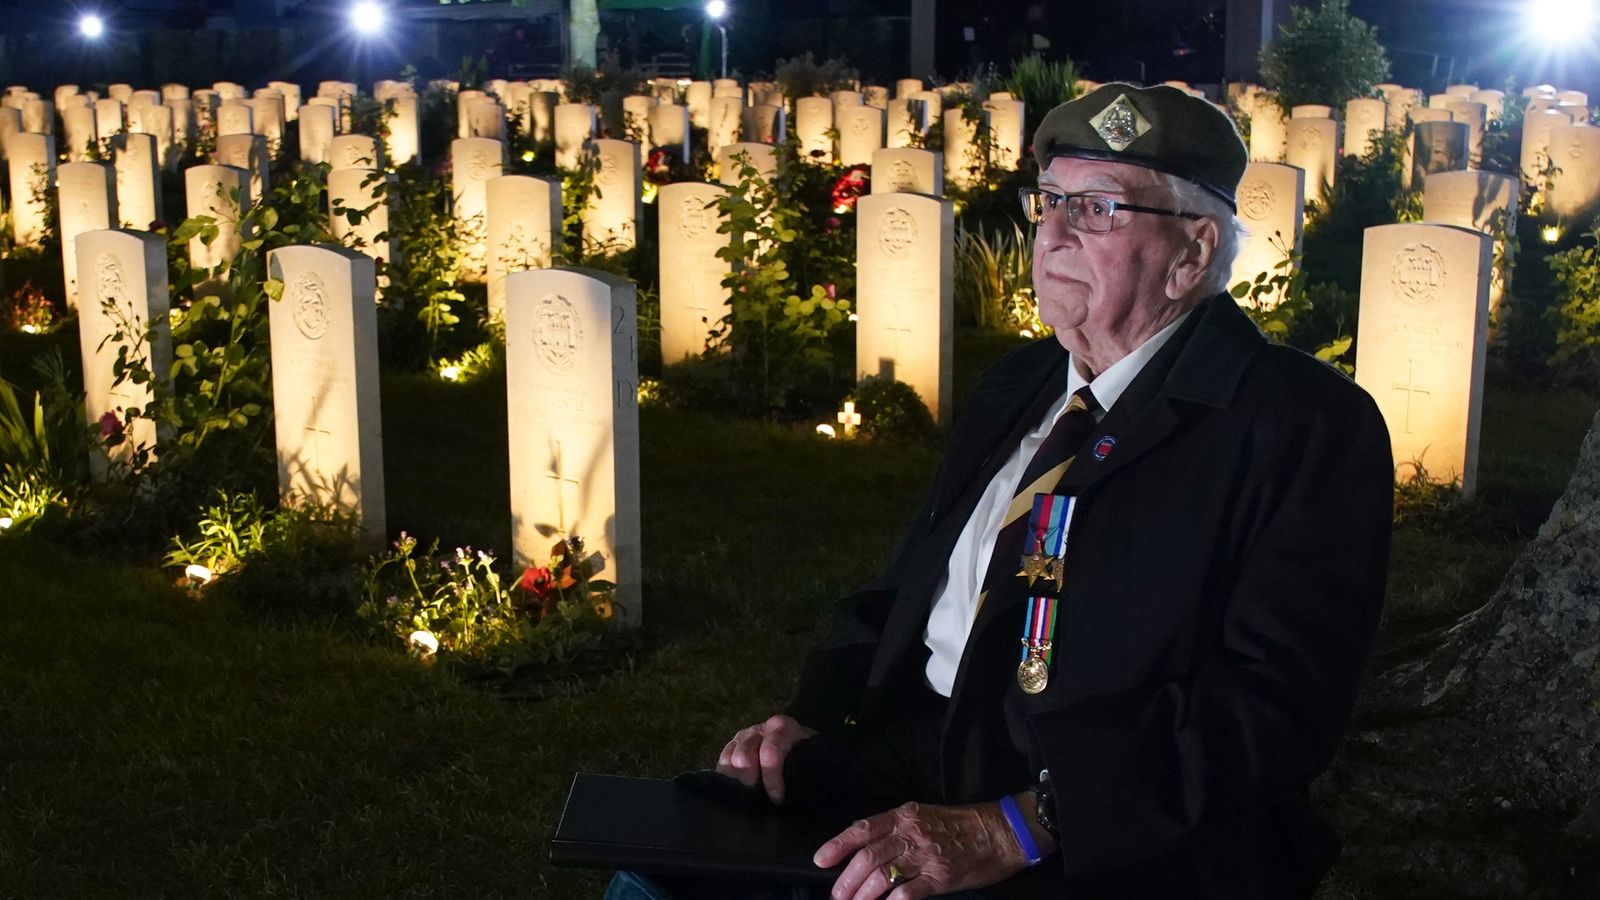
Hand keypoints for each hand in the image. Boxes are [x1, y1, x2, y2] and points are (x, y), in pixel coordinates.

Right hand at [715, 714, 816, 803]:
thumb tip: (835, 808)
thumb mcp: (818, 764)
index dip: (772, 777)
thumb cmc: (813, 761)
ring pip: (732, 753)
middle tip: (755, 794)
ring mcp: (747, 735)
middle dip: (749, 775)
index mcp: (786, 729)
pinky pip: (723, 757)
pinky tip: (733, 788)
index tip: (777, 799)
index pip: (772, 751)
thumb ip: (818, 776)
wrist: (805, 749)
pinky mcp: (734, 745)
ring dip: (735, 775)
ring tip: (745, 793)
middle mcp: (764, 729)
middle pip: (746, 750)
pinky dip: (726, 774)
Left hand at [813, 801, 1026, 899]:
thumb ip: (897, 829)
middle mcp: (911, 833)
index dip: (839, 844)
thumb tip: (867, 848)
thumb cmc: (961, 825)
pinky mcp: (941, 877)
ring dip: (862, 896)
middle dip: (847, 879)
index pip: (864, 829)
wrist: (1001, 832)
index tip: (820, 860)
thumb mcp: (925, 815)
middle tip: (836, 896)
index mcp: (905, 815)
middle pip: (868, 857)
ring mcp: (926, 856)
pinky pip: (908, 893)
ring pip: (882, 877)